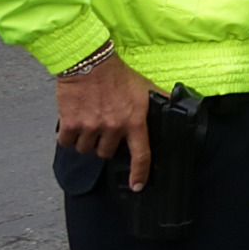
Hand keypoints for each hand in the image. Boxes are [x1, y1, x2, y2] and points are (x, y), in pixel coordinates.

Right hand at [56, 51, 157, 191]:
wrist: (89, 62)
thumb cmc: (118, 75)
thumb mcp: (146, 88)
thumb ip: (162, 100)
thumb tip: (181, 106)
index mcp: (134, 121)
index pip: (141, 154)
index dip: (139, 174)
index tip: (137, 186)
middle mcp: (113, 127)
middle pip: (106, 153)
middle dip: (105, 145)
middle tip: (104, 131)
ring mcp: (91, 126)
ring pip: (86, 150)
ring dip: (87, 142)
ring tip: (89, 126)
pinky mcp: (70, 123)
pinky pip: (67, 143)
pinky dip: (68, 138)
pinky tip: (73, 126)